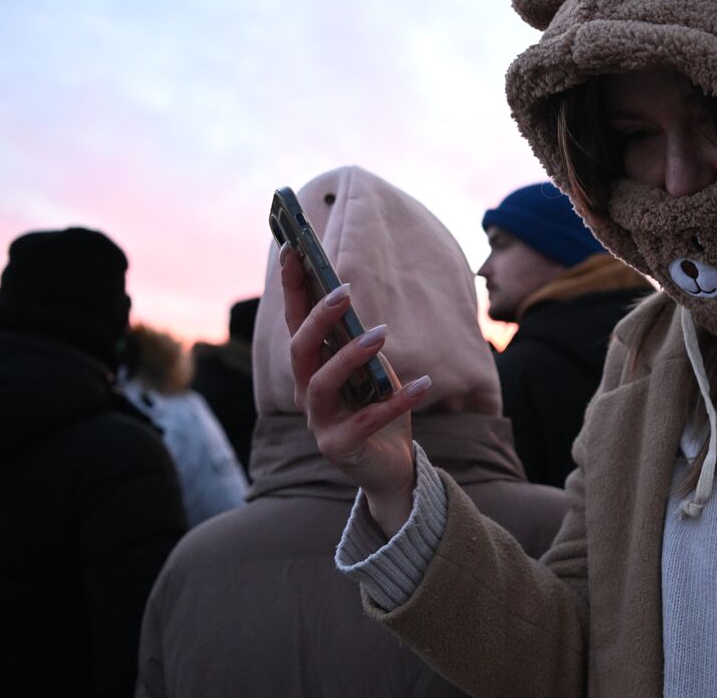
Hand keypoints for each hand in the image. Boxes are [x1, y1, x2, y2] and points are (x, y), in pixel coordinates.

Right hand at [281, 244, 430, 535]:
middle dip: (318, 318)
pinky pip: (369, 420)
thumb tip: (348, 293)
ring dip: (350, 355)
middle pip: (299, 351)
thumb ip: (358, 339)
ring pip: (323, 384)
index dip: (291, 287)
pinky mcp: (341, 449)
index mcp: (312, 370)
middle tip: (345, 290)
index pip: (295, 323)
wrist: (394, 469)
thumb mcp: (373, 368)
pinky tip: (425, 383)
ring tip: (383, 332)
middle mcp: (307, 395)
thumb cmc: (380, 409)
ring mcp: (320, 424)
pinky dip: (398, 400)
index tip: (291, 248)